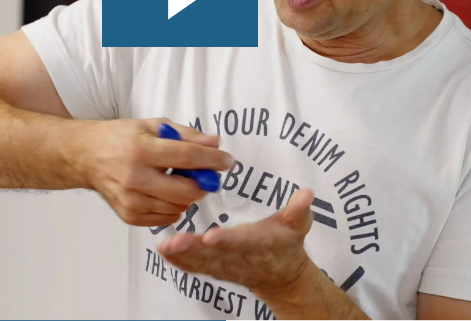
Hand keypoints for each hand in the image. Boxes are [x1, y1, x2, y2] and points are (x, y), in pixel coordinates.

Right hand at [77, 118, 234, 226]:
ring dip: (188, 196)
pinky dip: (173, 208)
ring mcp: (130, 200)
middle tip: (208, 177)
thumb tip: (216, 143)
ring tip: (180, 180)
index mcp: (141, 149)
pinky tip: (166, 193)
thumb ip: (186, 135)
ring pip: (178, 208)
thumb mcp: (153, 126)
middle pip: (186, 191)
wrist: (85, 156)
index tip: (228, 161)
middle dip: (204, 184)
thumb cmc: (120, 137)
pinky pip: (165, 218)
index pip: (187, 157)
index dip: (213, 160)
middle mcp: (134, 177)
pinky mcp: (128, 215)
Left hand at [157, 187, 315, 297]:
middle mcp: (240, 257)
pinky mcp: (216, 269)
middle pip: (214, 254)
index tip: (210, 237)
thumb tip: (307, 194)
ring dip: (182, 255)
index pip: (242, 242)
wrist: (282, 276)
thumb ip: (299, 210)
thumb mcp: (299, 225)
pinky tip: (164, 253)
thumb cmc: (287, 244)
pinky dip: (180, 262)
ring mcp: (226, 266)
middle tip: (173, 242)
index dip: (227, 240)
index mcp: (260, 244)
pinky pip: (196, 267)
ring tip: (164, 247)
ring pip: (201, 262)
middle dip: (193, 249)